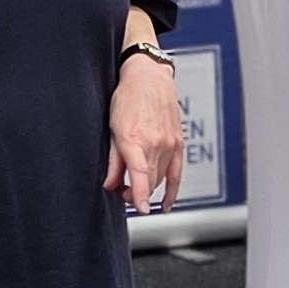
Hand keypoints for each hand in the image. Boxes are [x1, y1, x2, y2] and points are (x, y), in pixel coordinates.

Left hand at [105, 53, 183, 212]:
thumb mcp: (112, 128)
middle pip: (148, 182)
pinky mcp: (178, 143)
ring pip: (159, 179)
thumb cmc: (127, 97)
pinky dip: (172, 190)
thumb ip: (113, 160)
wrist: (149, 77)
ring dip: (147, 188)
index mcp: (135, 139)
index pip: (140, 176)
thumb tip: (110, 184)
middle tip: (122, 192)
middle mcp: (155, 143)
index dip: (139, 196)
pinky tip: (166, 203)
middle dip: (135, 193)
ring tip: (134, 187)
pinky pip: (177, 173)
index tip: (140, 210)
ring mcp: (169, 144)